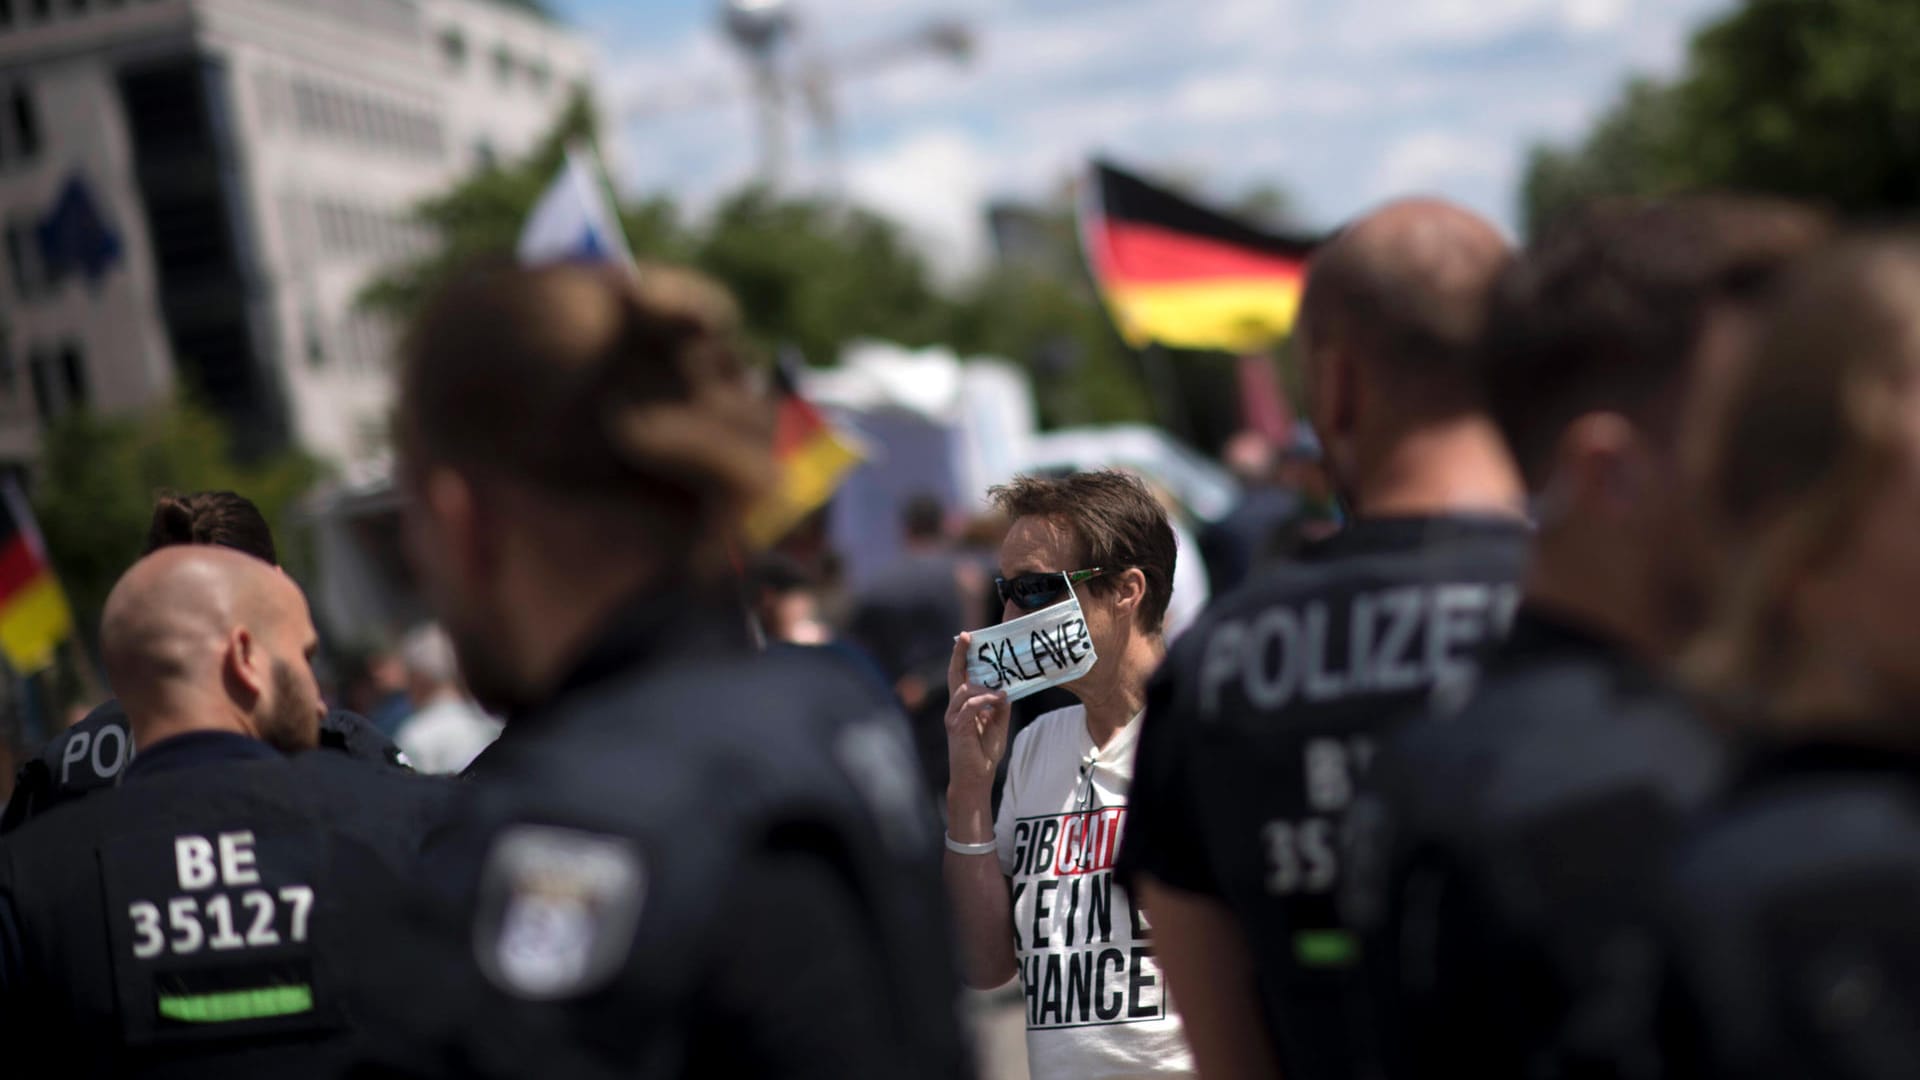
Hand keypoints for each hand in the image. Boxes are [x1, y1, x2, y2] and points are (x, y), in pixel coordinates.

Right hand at [945, 632, 1010, 793]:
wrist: (975, 778)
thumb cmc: (984, 753)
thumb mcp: (998, 725)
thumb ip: (1000, 707)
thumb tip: (1005, 689)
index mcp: (963, 705)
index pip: (960, 675)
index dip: (961, 656)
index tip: (966, 637)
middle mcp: (954, 708)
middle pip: (954, 675)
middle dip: (959, 655)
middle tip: (966, 637)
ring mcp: (953, 717)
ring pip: (964, 690)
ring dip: (984, 687)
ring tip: (1001, 691)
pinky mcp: (956, 727)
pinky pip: (969, 706)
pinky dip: (984, 700)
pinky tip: (997, 699)